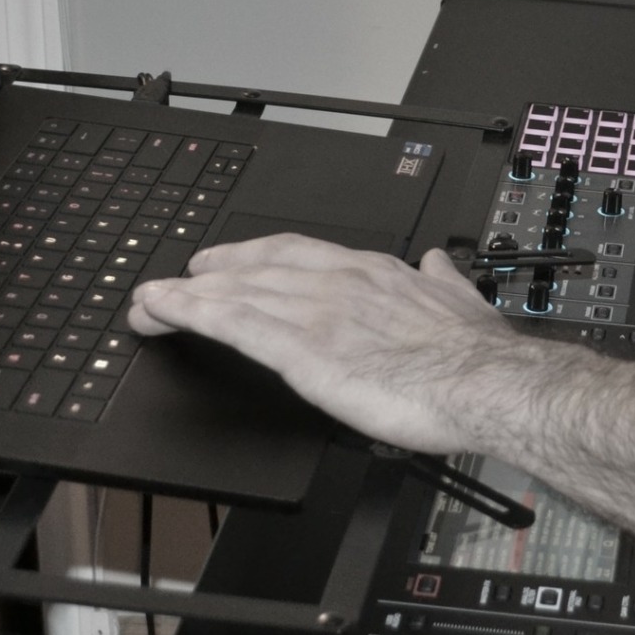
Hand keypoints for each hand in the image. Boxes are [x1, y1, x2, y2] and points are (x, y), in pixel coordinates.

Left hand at [128, 235, 537, 454]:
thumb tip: (436, 265)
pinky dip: (190, 315)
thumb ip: (442, 283)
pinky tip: (162, 313)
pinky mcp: (301, 351)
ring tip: (147, 304)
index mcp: (373, 273)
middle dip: (207, 274)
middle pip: (254, 267)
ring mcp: (314, 313)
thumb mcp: (463, 299)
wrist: (487, 381)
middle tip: (172, 284)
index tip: (228, 264)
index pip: (297, 253)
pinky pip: (231, 325)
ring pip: (234, 293)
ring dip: (183, 296)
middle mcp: (336, 283)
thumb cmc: (478, 355)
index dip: (253, 257)